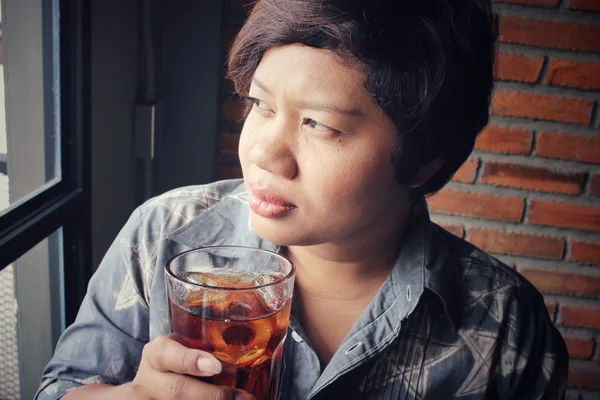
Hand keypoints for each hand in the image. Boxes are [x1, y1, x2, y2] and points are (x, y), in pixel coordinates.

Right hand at [131, 335, 253, 399]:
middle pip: (177, 390)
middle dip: (212, 395)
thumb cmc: (176, 360)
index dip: (191, 361)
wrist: (152, 385)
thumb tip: (243, 352)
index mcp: (156, 354)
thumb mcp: (182, 347)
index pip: (168, 355)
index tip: (215, 366)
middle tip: (242, 396)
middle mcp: (149, 380)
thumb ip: (203, 347)